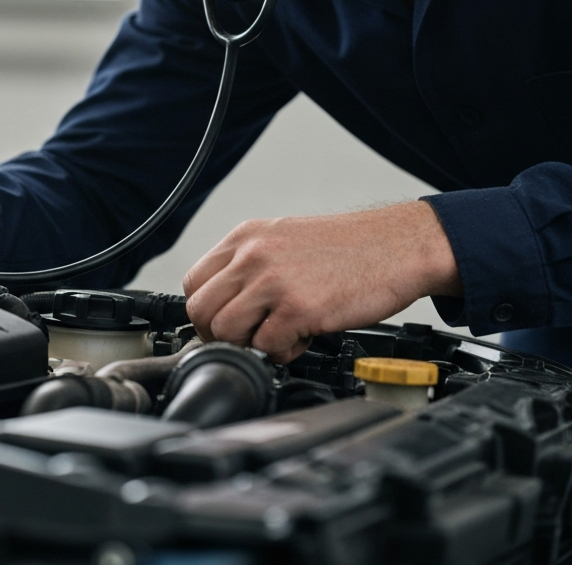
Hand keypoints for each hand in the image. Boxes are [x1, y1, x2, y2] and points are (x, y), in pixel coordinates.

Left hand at [182, 201, 461, 362]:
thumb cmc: (347, 248)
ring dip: (250, 345)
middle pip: (201, 311)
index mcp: (245, 237)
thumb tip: (222, 303)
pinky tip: (304, 337)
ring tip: (279, 337)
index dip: (205, 312)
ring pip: (226, 331)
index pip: (193, 282)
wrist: (397, 246)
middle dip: (219, 336)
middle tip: (248, 340)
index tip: (222, 326)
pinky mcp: (299, 308)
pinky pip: (267, 347)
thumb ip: (249, 265)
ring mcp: (273, 281)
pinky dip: (284, 352)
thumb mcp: (283, 239)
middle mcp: (253, 255)